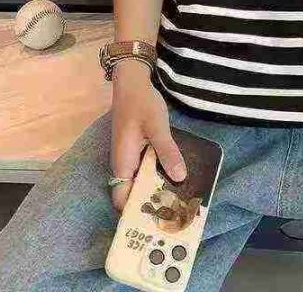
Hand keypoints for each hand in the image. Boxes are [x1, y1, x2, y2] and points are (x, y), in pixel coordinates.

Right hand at [109, 59, 186, 211]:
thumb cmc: (141, 104)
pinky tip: (176, 176)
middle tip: (177, 212)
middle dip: (151, 203)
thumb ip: (167, 152)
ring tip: (181, 198)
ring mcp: (130, 158)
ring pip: (141, 182)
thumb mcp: (157, 127)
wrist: (132, 82)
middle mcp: (123, 165)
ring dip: (156, 189)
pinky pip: (146, 170)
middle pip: (133, 194)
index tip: (158, 220)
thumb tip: (179, 178)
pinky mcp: (138, 150)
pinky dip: (158, 175)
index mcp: (123, 163)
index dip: (136, 213)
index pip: (122, 200)